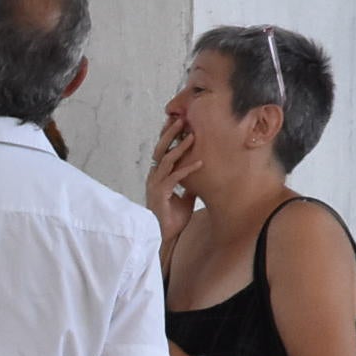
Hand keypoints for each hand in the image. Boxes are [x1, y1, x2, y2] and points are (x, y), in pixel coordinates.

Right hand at [145, 121, 198, 245]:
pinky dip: (187, 169)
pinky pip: (175, 178)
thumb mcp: (186, 194)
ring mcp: (156, 185)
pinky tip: (200, 162)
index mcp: (158, 175)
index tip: (178, 121)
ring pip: (166, 160)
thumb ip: (190, 180)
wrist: (167, 236)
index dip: (168, 136)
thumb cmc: (174, 217)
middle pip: (160, 150)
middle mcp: (154, 178)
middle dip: (170, 134)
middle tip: (182, 119)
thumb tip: (201, 167)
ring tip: (192, 135)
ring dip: (180, 147)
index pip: (162, 150)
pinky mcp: (161, 195)